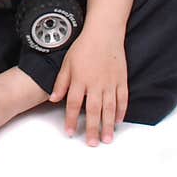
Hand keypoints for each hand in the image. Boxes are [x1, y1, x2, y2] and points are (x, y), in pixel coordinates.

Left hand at [49, 29, 127, 145]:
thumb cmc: (84, 46)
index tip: (70, 132)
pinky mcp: (121, 79)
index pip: (74, 104)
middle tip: (92, 144)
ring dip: (108, 125)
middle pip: (93, 110)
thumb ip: (61, 82)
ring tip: (107, 139)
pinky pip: (122, 98)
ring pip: (110, 108)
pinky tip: (118, 121)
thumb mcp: (67, 63)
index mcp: (80, 79)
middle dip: (92, 129)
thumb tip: (54, 98)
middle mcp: (95, 83)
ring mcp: (110, 82)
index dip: (71, 120)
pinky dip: (121, 111)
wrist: (104, 32)